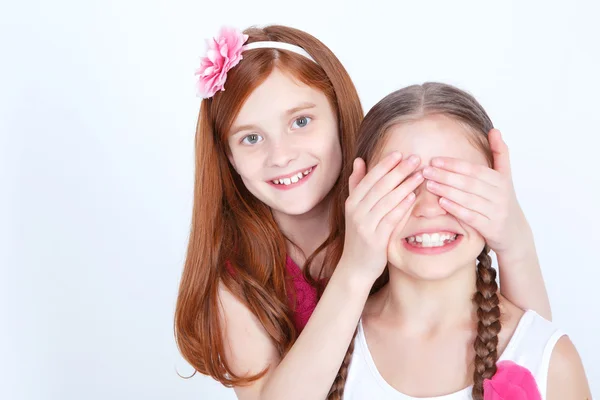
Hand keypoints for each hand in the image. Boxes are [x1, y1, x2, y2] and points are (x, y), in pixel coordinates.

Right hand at [340, 152, 423, 282]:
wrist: (355, 267)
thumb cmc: (360, 236)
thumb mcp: (355, 210)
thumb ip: (357, 185)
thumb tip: (359, 160)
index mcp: (352, 202)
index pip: (370, 178)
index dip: (385, 165)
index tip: (400, 153)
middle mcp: (356, 211)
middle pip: (380, 186)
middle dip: (399, 171)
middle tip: (415, 159)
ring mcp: (364, 225)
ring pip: (386, 200)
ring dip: (405, 185)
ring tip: (420, 175)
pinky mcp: (375, 239)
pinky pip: (390, 219)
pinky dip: (401, 206)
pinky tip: (413, 197)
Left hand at [422, 129, 530, 254]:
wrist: (515, 233)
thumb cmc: (503, 201)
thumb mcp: (505, 177)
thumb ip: (500, 153)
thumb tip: (495, 130)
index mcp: (501, 180)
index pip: (474, 170)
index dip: (454, 164)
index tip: (434, 160)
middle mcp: (500, 195)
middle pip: (469, 183)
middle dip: (445, 176)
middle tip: (426, 171)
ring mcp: (496, 212)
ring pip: (468, 199)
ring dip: (447, 191)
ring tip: (429, 184)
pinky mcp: (491, 228)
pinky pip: (471, 217)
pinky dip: (456, 209)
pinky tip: (441, 202)